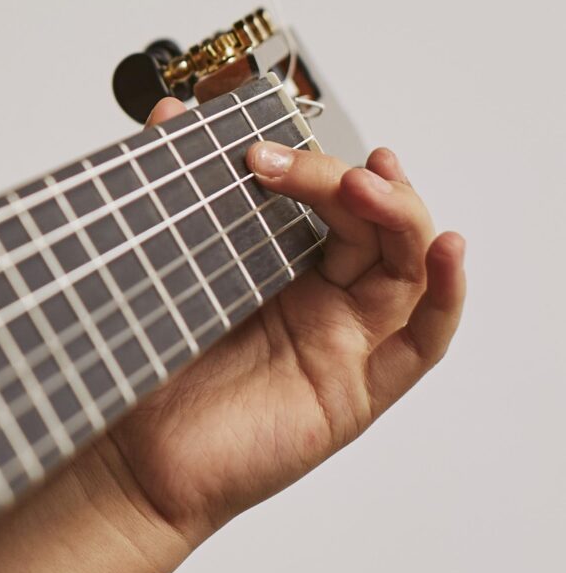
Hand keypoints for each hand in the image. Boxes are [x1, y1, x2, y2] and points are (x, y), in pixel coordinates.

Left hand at [81, 101, 466, 557]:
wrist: (125, 461)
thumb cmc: (145, 370)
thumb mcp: (161, 266)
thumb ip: (174, 191)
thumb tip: (169, 111)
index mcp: (284, 271)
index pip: (332, 202)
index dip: (323, 165)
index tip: (271, 138)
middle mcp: (324, 304)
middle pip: (375, 225)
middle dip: (350, 181)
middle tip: (299, 164)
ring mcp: (347, 346)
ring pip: (410, 268)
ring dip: (403, 215)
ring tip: (369, 179)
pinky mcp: (357, 393)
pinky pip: (423, 341)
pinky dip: (447, 294)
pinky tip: (448, 250)